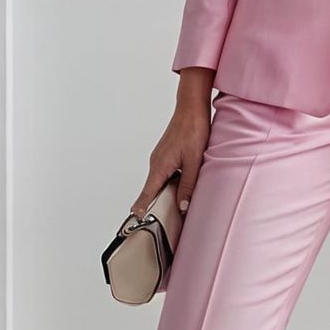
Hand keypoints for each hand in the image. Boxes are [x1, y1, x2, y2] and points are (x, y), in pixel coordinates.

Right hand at [133, 68, 214, 217]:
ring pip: (160, 181)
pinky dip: (170, 182)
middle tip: (161, 220)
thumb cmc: (193, 130)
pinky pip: (165, 173)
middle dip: (155, 204)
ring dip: (165, 193)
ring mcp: (161, 158)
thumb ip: (188, 185)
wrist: (192, 109)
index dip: (141, 207)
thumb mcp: (194, 162)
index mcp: (160, 166)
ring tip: (173, 207)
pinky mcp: (167, 154)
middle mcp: (156, 162)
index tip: (135, 220)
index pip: (147, 193)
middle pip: (153, 190)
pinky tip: (182, 186)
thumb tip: (182, 206)